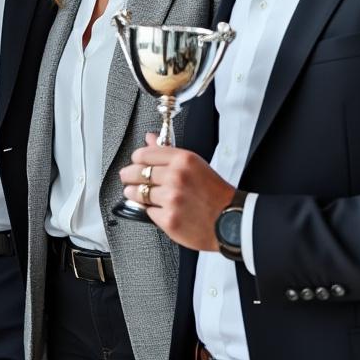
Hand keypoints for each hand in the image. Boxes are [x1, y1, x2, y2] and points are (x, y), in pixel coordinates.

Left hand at [117, 132, 234, 251]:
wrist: (232, 220)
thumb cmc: (216, 193)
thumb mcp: (196, 165)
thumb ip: (169, 151)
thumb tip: (150, 138)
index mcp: (183, 160)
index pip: (144, 154)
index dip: (137, 158)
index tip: (136, 161)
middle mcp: (176, 177)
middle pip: (137, 172)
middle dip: (128, 175)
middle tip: (127, 177)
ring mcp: (171, 199)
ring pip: (138, 193)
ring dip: (134, 193)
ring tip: (135, 193)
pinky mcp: (169, 220)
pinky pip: (148, 212)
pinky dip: (150, 210)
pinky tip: (155, 208)